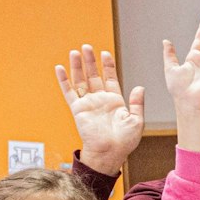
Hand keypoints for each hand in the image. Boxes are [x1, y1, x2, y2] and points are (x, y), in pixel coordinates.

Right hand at [56, 45, 144, 173]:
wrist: (110, 153)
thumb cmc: (125, 141)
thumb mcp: (136, 121)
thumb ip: (137, 103)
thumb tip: (139, 87)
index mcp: (115, 101)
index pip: (110, 78)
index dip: (107, 66)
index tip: (105, 53)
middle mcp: (100, 100)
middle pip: (93, 76)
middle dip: (90, 61)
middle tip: (87, 47)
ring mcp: (88, 104)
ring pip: (81, 80)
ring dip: (77, 67)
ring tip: (75, 52)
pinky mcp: (78, 109)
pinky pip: (69, 92)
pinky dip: (64, 81)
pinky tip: (60, 68)